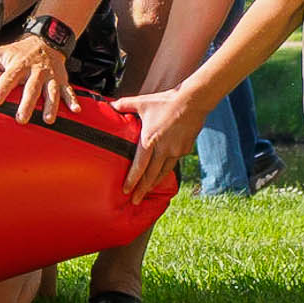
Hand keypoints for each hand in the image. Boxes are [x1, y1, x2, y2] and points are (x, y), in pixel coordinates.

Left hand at [0, 32, 78, 123]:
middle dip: (27, 104)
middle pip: (31, 88)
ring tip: (47, 120)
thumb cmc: (20, 51)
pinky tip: (75, 111)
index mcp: (19, 65)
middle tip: (21, 119)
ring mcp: (50, 76)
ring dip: (50, 106)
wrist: (47, 40)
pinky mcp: (62, 80)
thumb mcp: (1, 51)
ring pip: (51, 91)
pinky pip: (69, 91)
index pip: (9, 77)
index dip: (2, 88)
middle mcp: (36, 71)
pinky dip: (72, 100)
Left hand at [111, 86, 204, 201]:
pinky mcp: (185, 149)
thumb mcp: (142, 102)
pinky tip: (162, 173)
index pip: (139, 165)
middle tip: (135, 201)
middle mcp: (163, 149)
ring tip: (147, 191)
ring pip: (163, 172)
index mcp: (149, 140)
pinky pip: (173, 162)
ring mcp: (176, 151)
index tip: (126, 191)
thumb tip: (111, 105)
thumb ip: (124, 105)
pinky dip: (166, 169)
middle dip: (142, 190)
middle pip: (151, 175)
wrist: (192, 101)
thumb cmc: (165, 101)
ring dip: (154, 183)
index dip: (132, 180)